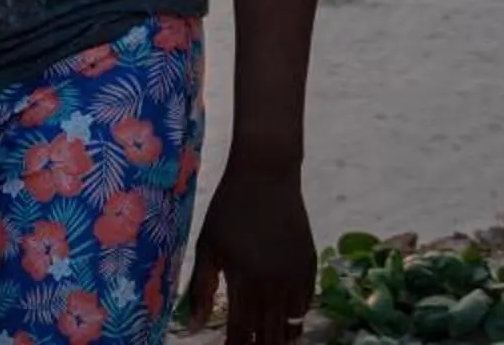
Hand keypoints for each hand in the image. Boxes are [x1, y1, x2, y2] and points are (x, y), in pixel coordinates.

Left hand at [179, 166, 313, 344]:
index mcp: (246, 283)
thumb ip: (201, 288)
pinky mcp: (310, 265)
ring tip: (269, 340)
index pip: (242, 333)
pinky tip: (286, 320)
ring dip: (280, 337)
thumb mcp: (208, 246)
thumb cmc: (229, 208)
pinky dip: (296, 316)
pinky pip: (307, 303)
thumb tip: (193, 326)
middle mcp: (275, 286)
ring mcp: (297, 277)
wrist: (267, 174)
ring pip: (293, 324)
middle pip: (270, 336)